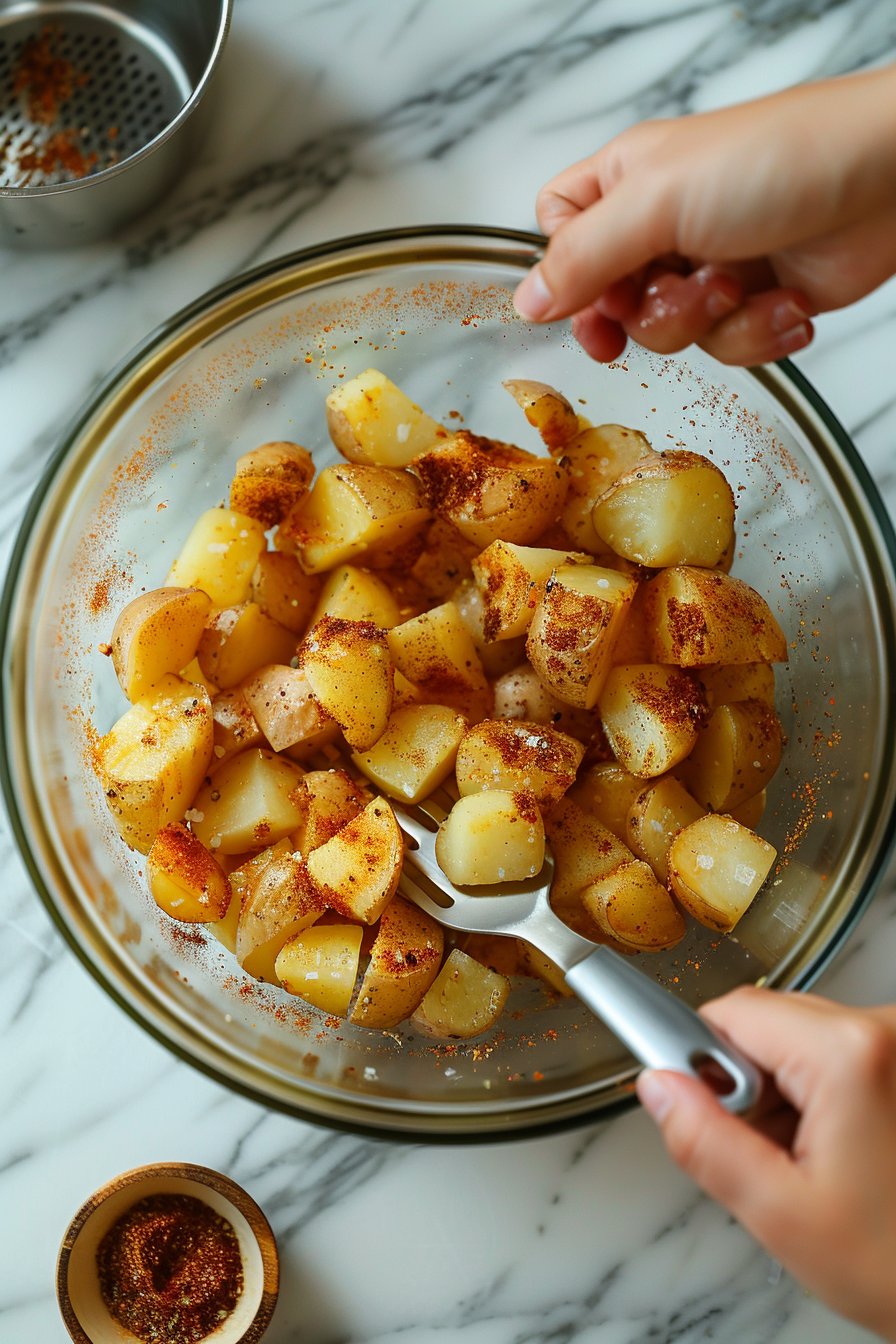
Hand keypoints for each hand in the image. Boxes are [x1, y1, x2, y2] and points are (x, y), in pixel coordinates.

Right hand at [514, 66, 895, 364]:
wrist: (887, 180)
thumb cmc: (779, 159)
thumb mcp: (657, 200)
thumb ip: (583, 257)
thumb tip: (526, 305)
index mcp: (626, 184)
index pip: (559, 234)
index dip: (567, 277)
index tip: (594, 302)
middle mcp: (662, 227)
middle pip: (612, 304)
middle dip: (656, 311)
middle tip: (691, 287)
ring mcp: (708, 267)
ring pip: (670, 337)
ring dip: (713, 322)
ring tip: (747, 283)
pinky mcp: (755, 303)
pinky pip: (728, 350)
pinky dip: (760, 333)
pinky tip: (787, 300)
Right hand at [637, 987, 895, 1339]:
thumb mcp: (782, 1215)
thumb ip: (704, 1143)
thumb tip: (658, 1087)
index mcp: (848, 1051)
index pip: (729, 1012)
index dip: (701, 1063)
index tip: (704, 1112)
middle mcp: (883, 1028)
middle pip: (767, 1021)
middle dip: (749, 1083)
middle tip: (773, 1154)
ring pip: (800, 1036)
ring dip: (786, 1090)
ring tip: (815, 1158)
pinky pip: (838, 1051)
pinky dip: (822, 1091)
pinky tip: (842, 1146)